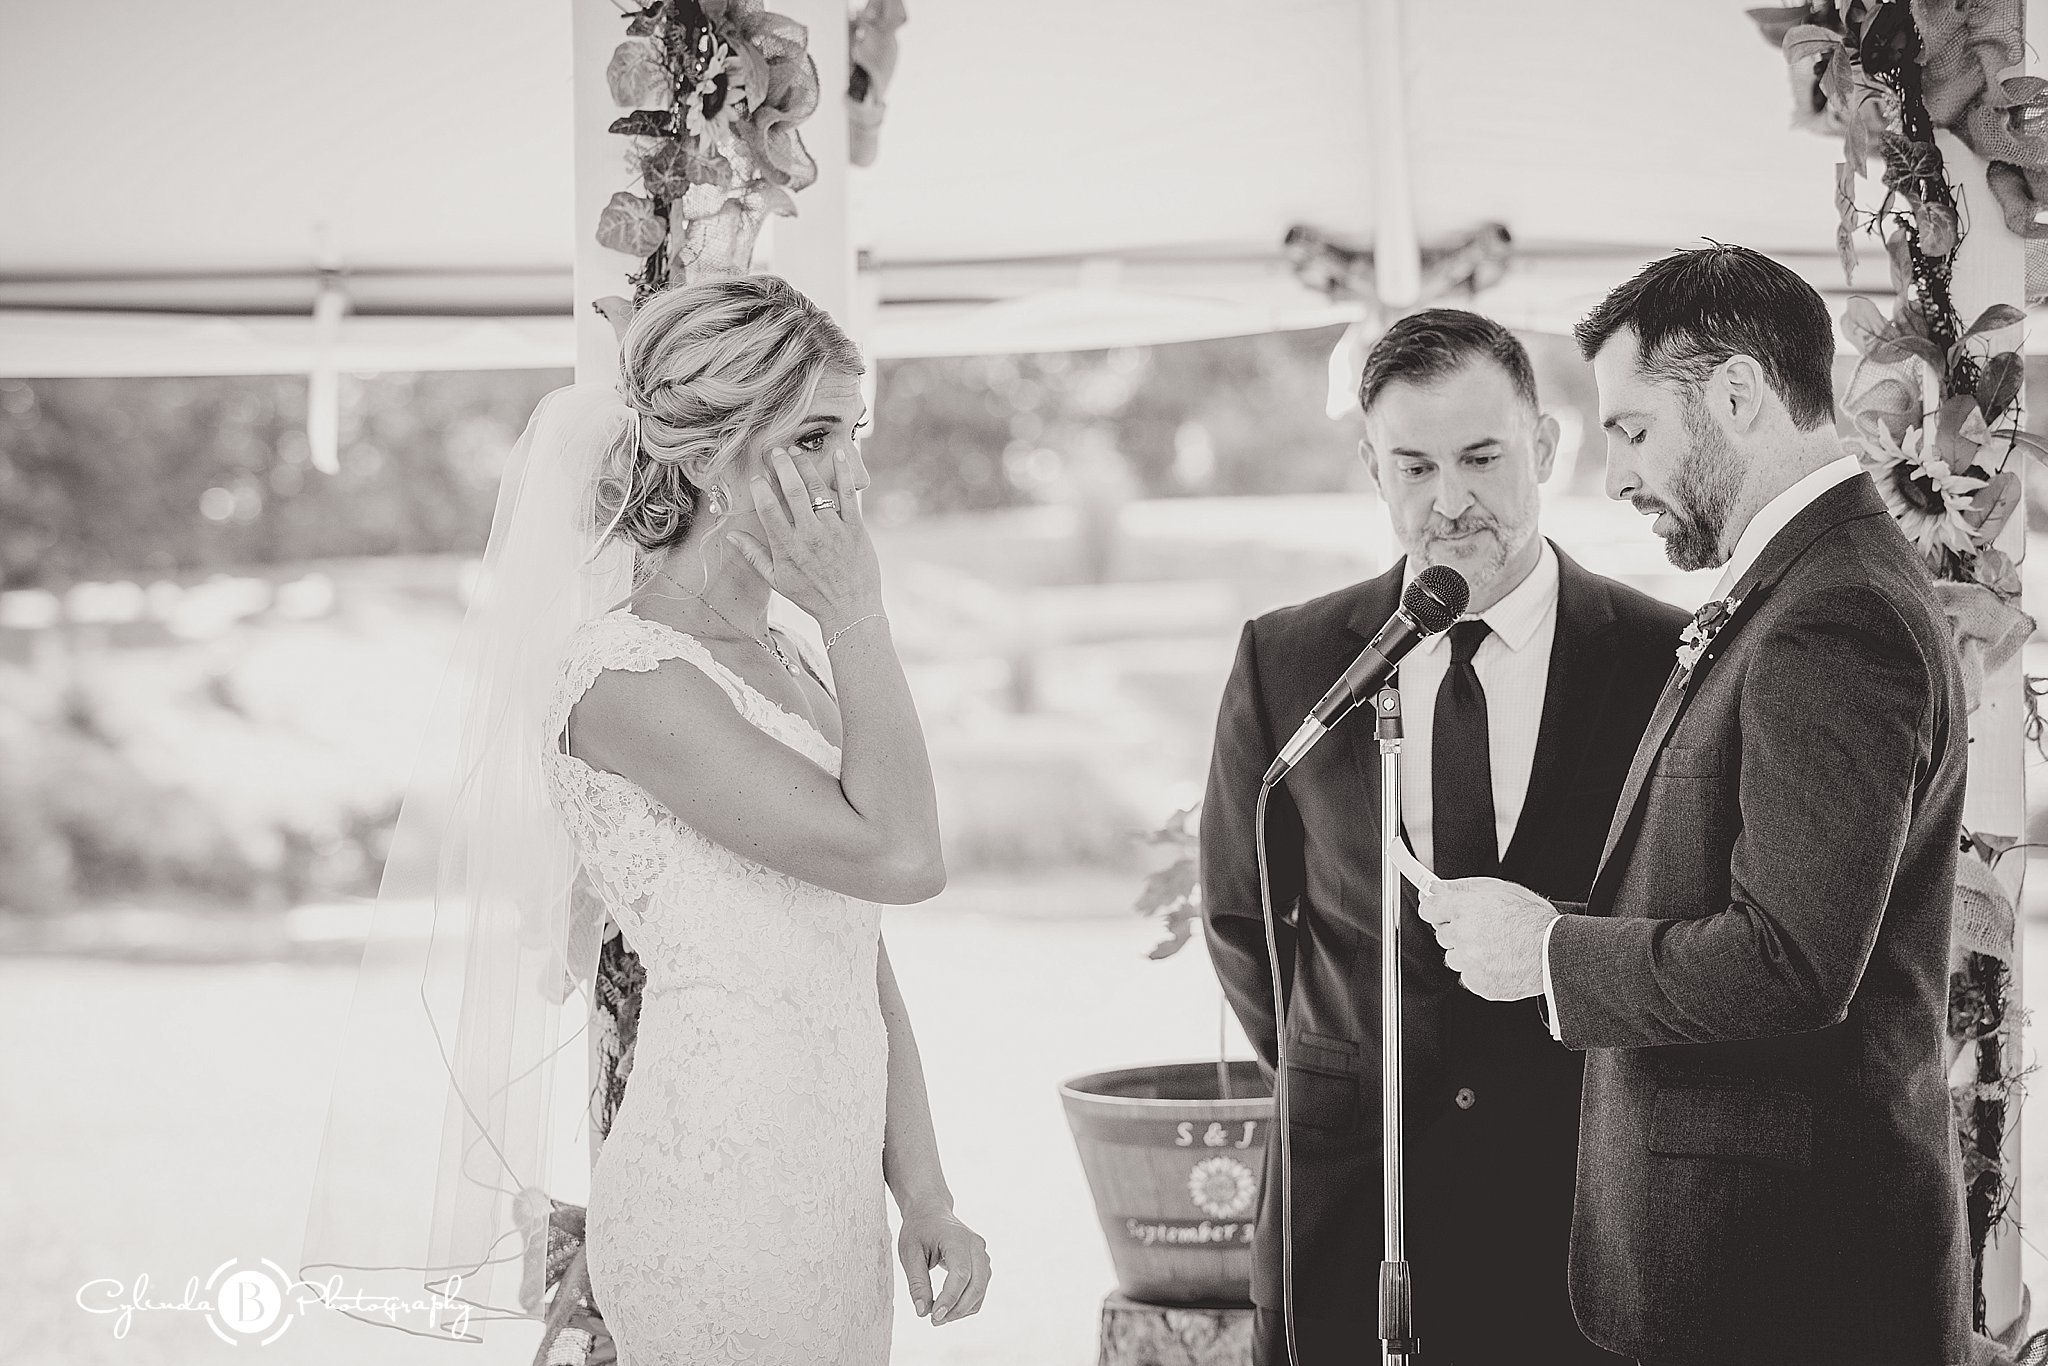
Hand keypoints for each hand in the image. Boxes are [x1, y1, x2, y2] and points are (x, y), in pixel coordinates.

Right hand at [726, 445, 883, 627]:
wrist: (850, 610)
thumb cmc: (811, 596)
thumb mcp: (777, 580)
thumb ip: (753, 555)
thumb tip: (731, 535)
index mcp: (788, 548)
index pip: (769, 510)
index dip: (761, 488)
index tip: (756, 476)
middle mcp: (810, 535)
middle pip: (794, 491)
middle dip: (783, 466)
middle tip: (775, 450)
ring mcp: (834, 530)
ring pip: (819, 489)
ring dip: (806, 465)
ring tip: (796, 451)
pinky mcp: (855, 528)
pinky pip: (848, 496)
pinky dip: (844, 474)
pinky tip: (839, 455)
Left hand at [897, 1203, 989, 1326]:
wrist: (930, 1211)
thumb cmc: (918, 1230)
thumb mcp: (909, 1253)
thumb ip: (917, 1282)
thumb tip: (922, 1311)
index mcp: (957, 1239)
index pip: (960, 1274)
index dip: (949, 1298)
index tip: (933, 1317)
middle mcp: (975, 1245)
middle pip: (976, 1284)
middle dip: (957, 1308)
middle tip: (934, 1321)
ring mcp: (982, 1253)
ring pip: (981, 1288)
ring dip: (963, 1308)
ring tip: (939, 1316)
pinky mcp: (982, 1261)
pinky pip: (980, 1287)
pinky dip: (968, 1302)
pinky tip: (949, 1308)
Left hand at [1414, 876, 1555, 1000]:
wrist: (1556, 952)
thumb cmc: (1534, 920)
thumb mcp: (1500, 889)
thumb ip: (1462, 887)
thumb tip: (1436, 888)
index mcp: (1465, 909)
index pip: (1428, 909)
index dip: (1436, 910)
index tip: (1439, 912)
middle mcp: (1463, 935)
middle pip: (1443, 934)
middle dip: (1459, 932)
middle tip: (1486, 930)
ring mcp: (1469, 961)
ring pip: (1455, 957)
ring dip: (1469, 954)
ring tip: (1497, 947)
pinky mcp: (1478, 983)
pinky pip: (1469, 976)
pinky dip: (1481, 972)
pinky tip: (1500, 962)